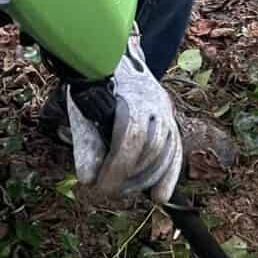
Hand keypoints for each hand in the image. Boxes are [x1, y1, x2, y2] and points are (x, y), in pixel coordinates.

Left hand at [66, 33, 182, 203]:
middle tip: (106, 191)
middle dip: (127, 175)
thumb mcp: (82, 109)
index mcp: (132, 95)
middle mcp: (156, 103)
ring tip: (121, 190)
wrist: (115, 59)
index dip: (115, 166)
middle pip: (149, 147)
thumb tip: (88, 179)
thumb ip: (86, 142)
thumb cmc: (95, 86)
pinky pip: (175, 154)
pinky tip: (159, 197)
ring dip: (144, 178)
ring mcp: (166, 113)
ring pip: (165, 152)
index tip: (96, 186)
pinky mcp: (170, 123)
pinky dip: (168, 178)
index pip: (130, 136)